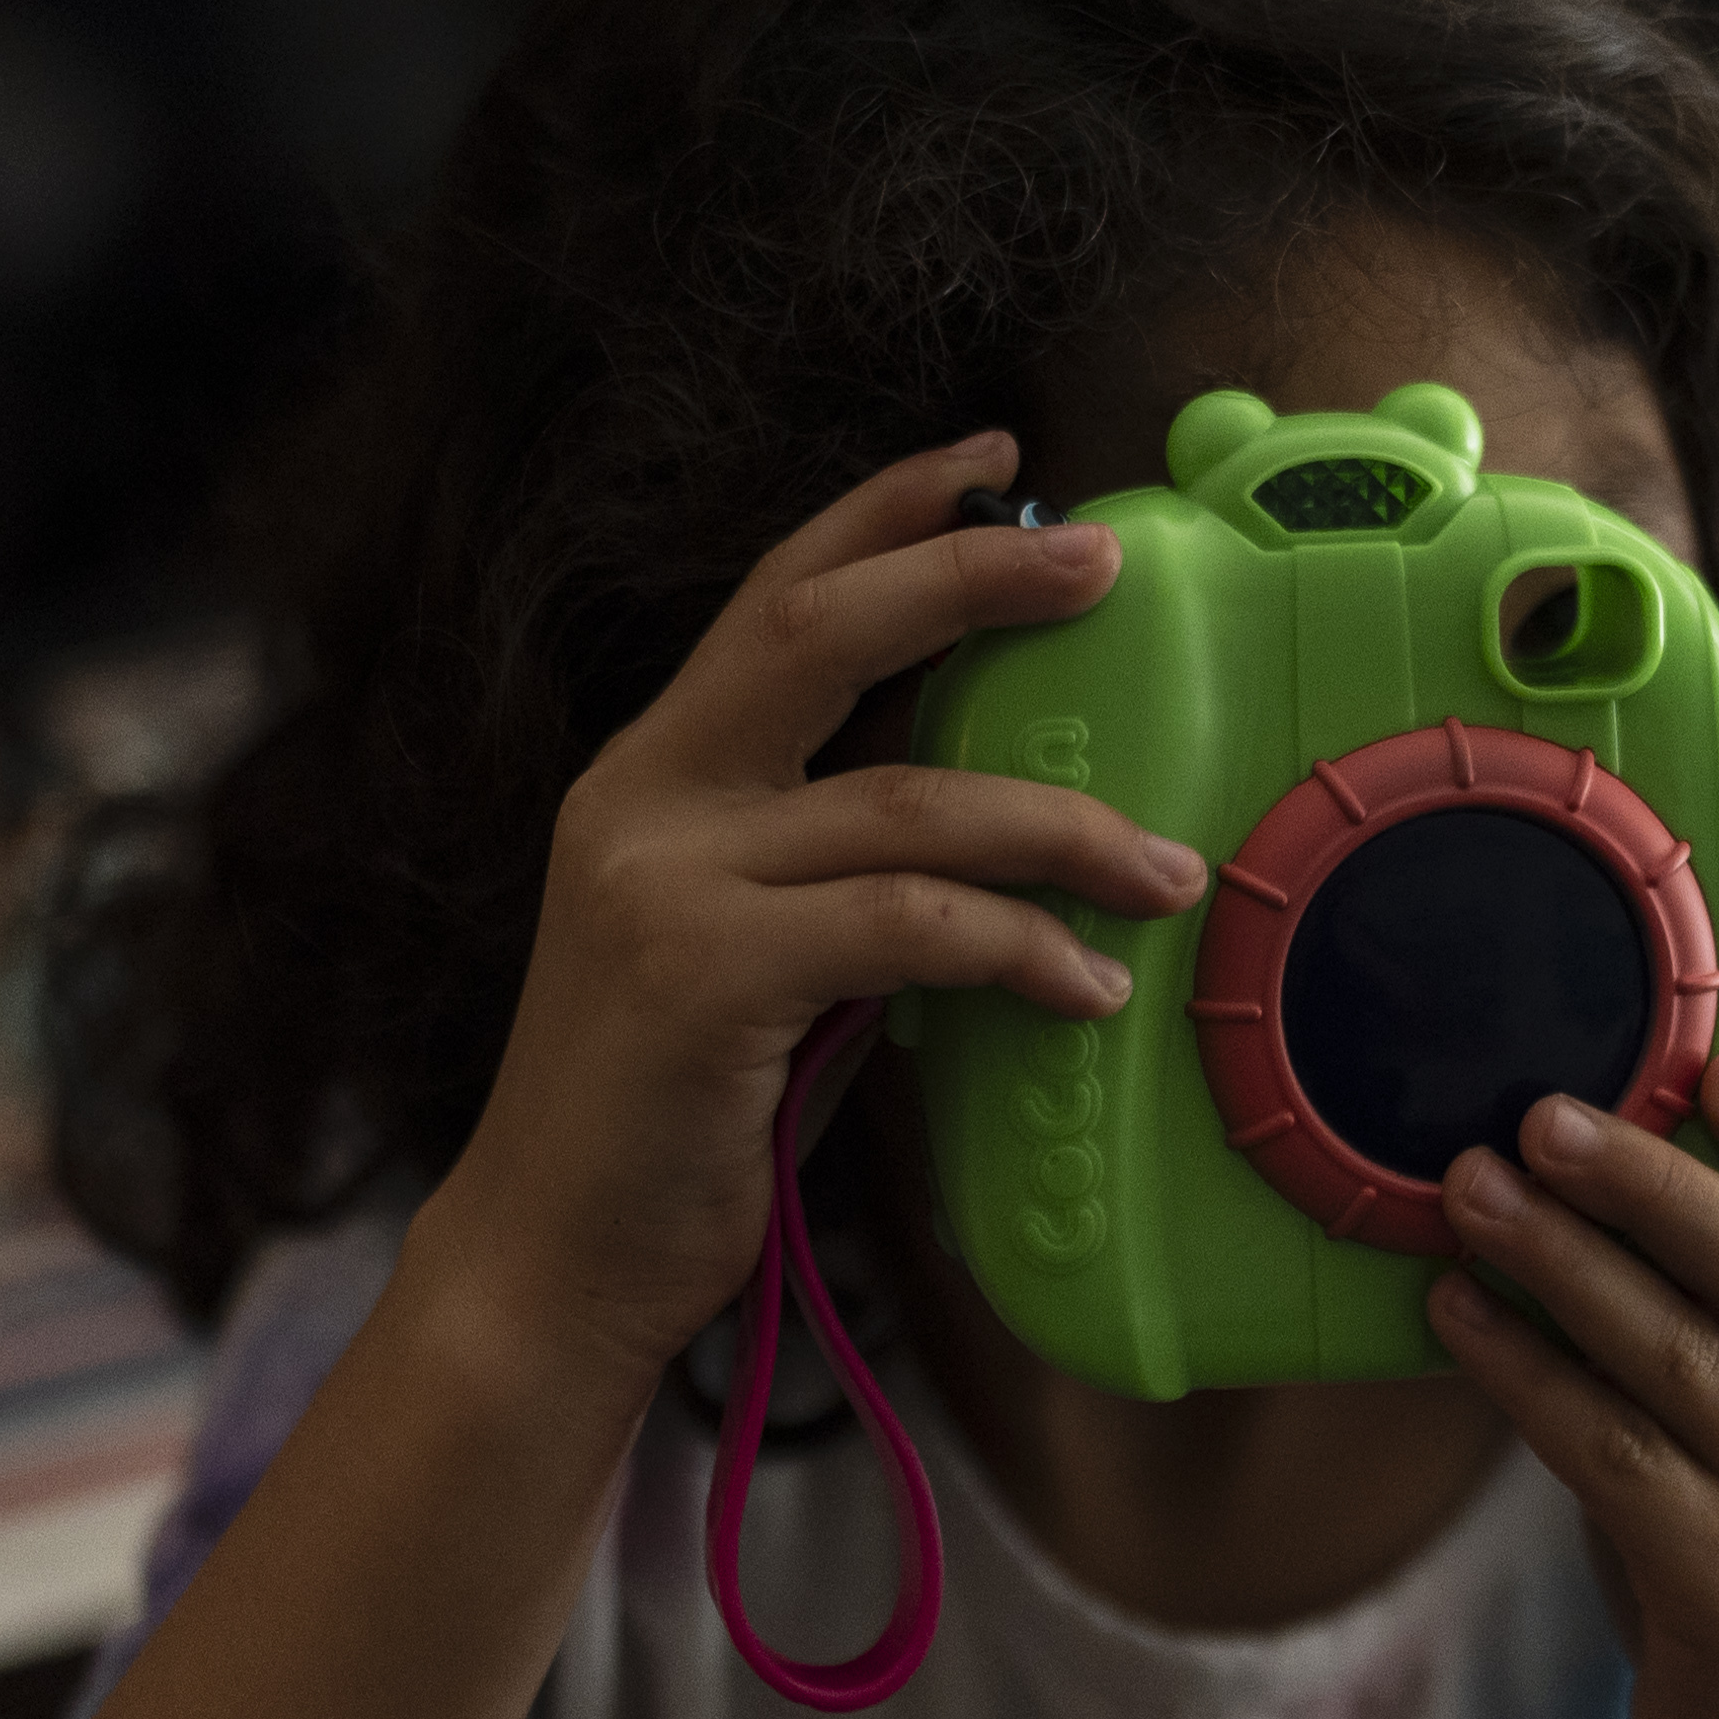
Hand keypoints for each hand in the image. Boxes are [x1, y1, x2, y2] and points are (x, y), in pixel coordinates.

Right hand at [431, 431, 1206, 1391]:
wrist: (551, 1260)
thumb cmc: (672, 1116)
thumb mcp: (747, 949)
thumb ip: (829, 864)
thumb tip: (991, 805)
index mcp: (653, 775)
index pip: (774, 598)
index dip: (882, 515)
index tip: (991, 458)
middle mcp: (644, 798)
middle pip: (822, 630)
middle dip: (971, 577)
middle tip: (1103, 558)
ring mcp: (663, 880)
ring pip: (904, 801)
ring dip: (1061, 830)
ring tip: (1167, 871)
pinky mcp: (702, 975)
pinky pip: (907, 925)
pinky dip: (1017, 947)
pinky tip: (1086, 985)